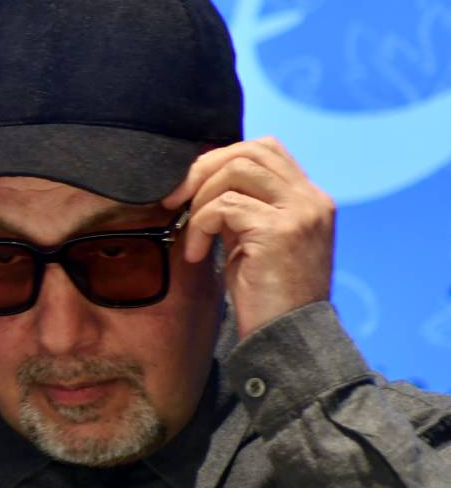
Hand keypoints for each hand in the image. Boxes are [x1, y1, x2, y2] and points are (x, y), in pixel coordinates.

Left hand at [162, 137, 334, 340]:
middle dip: (203, 169)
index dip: (220, 158)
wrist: (286, 338)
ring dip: (201, 199)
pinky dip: (200, 225)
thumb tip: (198, 180)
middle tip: (176, 200)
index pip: (265, 149)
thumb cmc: (265, 295)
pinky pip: (225, 206)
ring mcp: (300, 212)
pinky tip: (197, 254)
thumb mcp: (252, 240)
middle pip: (251, 149)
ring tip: (191, 234)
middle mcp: (311, 199)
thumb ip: (239, 207)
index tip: (190, 188)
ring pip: (237, 170)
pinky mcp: (281, 231)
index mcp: (308, 198)